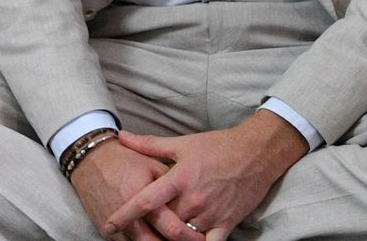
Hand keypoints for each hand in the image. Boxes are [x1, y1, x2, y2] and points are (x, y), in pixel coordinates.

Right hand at [69, 138, 199, 240]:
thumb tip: (194, 201)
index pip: (172, 228)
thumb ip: (173, 185)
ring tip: (169, 237)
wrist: (90, 159)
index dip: (190, 237)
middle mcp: (131, 217)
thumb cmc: (124, 159)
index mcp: (146, 199)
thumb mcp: (153, 165)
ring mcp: (117, 227)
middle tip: (190, 240)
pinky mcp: (107, 231)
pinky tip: (151, 235)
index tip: (201, 237)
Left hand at [104, 112, 308, 240]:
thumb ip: (149, 144)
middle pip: (163, 223)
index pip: (146, 201)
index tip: (109, 223)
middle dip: (147, 229)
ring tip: (154, 238)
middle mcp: (194, 199)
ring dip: (168, 238)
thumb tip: (121, 136)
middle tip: (131, 232)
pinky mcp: (227, 224)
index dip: (125, 214)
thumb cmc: (218, 146)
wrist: (256, 153)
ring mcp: (211, 214)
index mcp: (180, 178)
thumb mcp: (182, 143)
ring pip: (182, 237)